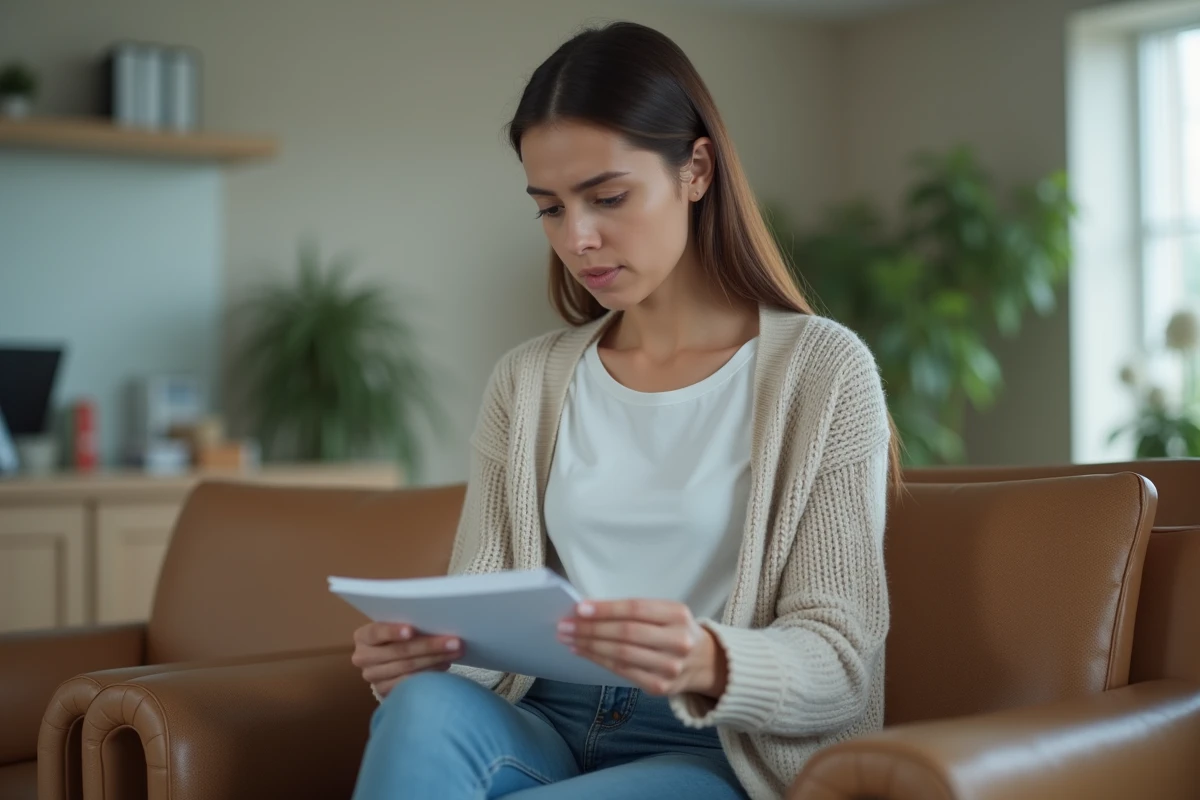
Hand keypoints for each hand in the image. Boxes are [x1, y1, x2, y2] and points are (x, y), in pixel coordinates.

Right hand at [351, 622, 462, 697]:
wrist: (389, 662)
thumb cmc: (397, 637)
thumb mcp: (396, 626)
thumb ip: (408, 623)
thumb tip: (437, 619)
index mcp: (364, 637)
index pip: (376, 632)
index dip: (393, 631)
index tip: (412, 630)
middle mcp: (363, 658)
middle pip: (398, 651)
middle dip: (429, 646)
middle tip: (455, 642)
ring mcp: (373, 677)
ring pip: (407, 667)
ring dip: (435, 659)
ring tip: (455, 653)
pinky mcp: (384, 691)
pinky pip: (409, 683)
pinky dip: (429, 673)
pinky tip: (444, 666)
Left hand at [558, 599, 726, 697]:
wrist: (705, 662)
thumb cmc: (674, 631)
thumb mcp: (665, 613)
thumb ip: (633, 612)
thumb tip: (587, 611)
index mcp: (678, 614)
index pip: (636, 609)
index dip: (606, 609)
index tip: (579, 608)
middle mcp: (678, 640)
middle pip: (626, 633)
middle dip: (591, 628)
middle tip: (565, 625)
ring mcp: (670, 667)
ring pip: (622, 654)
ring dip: (590, 645)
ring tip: (568, 638)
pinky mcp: (661, 687)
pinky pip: (623, 672)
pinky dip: (599, 661)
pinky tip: (583, 652)